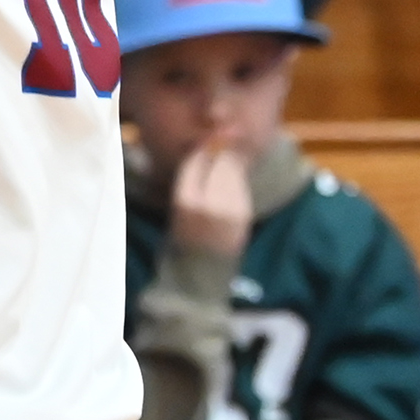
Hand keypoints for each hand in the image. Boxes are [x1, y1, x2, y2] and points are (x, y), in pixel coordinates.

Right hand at [169, 142, 253, 258]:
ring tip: (229, 155)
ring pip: (234, 172)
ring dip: (231, 161)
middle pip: (219, 162)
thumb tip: (203, 153)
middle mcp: (209, 201)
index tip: (205, 139)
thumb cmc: (177, 245)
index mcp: (185, 199)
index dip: (202, 147)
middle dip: (220, 150)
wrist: (197, 280)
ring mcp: (231, 209)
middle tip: (222, 140)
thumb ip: (189, 183)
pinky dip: (237, 177)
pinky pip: (241, 187)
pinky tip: (233, 176)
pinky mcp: (244, 216)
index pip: (196, 161)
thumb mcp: (175, 210)